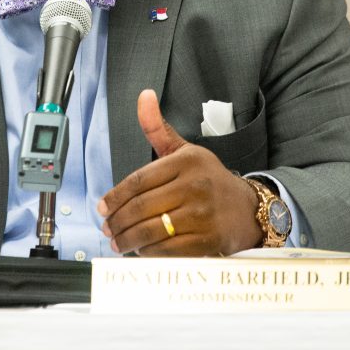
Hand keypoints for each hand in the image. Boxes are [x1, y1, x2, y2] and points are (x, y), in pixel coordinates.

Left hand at [97, 89, 261, 255]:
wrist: (247, 208)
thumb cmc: (209, 179)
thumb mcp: (185, 150)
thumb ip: (158, 128)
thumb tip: (144, 96)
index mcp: (186, 161)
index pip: (138, 181)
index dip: (115, 197)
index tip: (102, 208)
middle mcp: (195, 186)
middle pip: (141, 207)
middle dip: (118, 222)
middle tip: (108, 229)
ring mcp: (202, 214)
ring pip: (151, 230)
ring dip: (128, 240)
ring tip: (119, 243)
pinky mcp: (208, 240)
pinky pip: (168, 250)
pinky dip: (149, 253)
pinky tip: (141, 251)